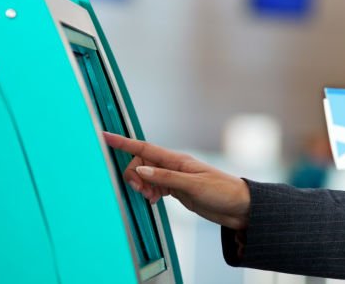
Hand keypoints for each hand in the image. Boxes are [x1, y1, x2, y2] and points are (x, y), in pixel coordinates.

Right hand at [103, 131, 250, 229]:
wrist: (239, 207)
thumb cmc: (222, 192)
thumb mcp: (193, 186)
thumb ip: (166, 177)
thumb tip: (140, 169)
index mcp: (177, 160)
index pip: (144, 148)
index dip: (123, 143)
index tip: (104, 137)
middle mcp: (174, 166)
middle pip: (141, 163)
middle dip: (134, 176)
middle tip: (143, 192)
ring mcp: (175, 177)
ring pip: (146, 176)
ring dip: (142, 185)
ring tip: (150, 197)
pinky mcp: (177, 189)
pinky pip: (154, 186)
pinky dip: (149, 192)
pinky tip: (154, 200)